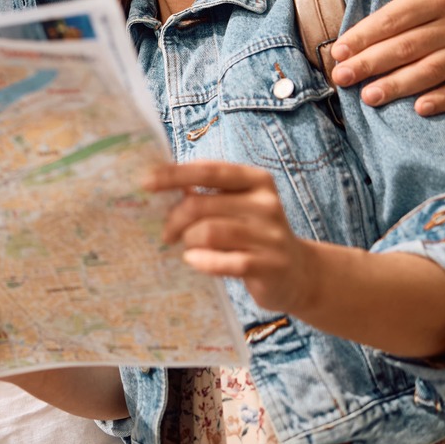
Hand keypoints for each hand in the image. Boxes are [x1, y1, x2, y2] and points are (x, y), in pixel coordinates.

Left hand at [145, 161, 318, 315]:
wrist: (299, 273)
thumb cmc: (254, 234)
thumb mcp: (237, 207)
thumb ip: (207, 194)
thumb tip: (160, 184)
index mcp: (256, 180)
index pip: (208, 170)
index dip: (174, 174)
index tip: (145, 182)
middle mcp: (266, 203)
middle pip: (201, 205)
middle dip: (175, 220)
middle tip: (166, 233)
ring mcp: (270, 235)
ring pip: (209, 232)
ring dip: (189, 241)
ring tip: (188, 247)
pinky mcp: (270, 265)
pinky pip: (226, 262)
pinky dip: (203, 261)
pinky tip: (194, 261)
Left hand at [329, 0, 444, 115]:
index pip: (394, 19)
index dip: (364, 36)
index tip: (338, 51)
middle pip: (408, 47)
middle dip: (371, 64)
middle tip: (342, 77)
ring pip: (431, 70)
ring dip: (398, 86)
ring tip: (367, 97)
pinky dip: (443, 100)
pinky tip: (418, 110)